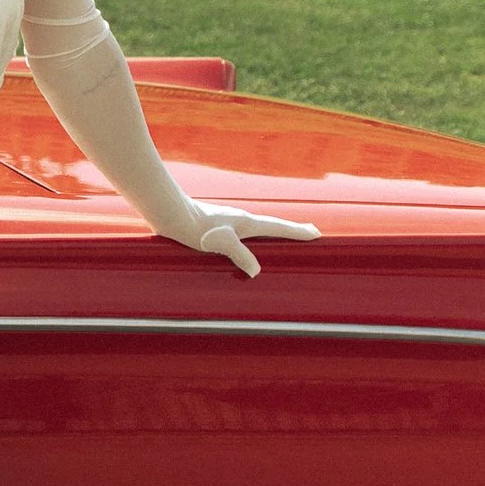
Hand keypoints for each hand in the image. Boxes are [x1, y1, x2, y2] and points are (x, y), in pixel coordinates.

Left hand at [185, 206, 320, 278]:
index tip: (316, 234)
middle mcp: (241, 221)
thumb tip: (257, 271)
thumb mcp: (221, 241)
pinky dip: (253, 242)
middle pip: (272, 227)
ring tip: (282, 244)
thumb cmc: (195, 227)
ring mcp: (229, 225)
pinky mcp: (216, 230)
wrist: (169, 215)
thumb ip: (240, 254)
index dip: (297, 232)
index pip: (279, 227)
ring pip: (257, 232)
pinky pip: (242, 238)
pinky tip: (247, 248)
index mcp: (247, 222)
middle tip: (307, 235)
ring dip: (271, 237)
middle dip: (289, 233)